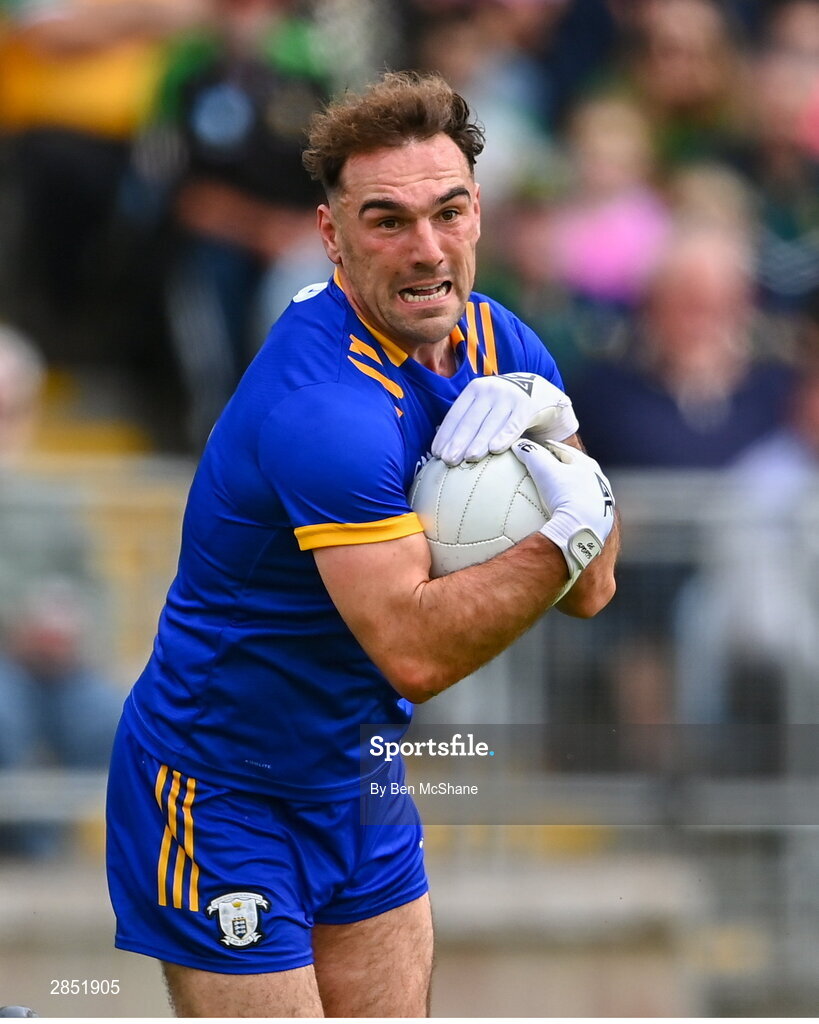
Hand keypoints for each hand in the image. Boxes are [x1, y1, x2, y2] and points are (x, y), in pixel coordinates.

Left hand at [431, 373, 578, 465]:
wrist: (540, 392)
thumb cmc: (504, 407)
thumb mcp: (485, 406)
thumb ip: (468, 421)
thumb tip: (441, 449)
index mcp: (474, 390)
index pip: (455, 415)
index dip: (445, 435)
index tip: (437, 454)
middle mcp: (490, 390)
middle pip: (470, 420)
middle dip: (458, 441)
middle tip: (448, 460)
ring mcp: (509, 397)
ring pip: (490, 423)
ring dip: (478, 442)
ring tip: (468, 458)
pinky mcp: (527, 406)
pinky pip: (514, 424)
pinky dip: (504, 437)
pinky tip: (495, 449)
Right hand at [512, 439, 614, 576]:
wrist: (583, 532)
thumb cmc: (566, 496)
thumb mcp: (544, 471)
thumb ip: (531, 454)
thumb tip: (518, 444)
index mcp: (588, 466)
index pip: (566, 451)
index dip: (551, 447)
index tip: (540, 446)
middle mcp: (599, 483)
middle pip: (577, 471)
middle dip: (563, 468)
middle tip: (548, 468)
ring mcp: (601, 504)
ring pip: (582, 492)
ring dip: (569, 490)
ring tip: (555, 494)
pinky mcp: (600, 524)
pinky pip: (582, 513)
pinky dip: (572, 510)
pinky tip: (562, 517)